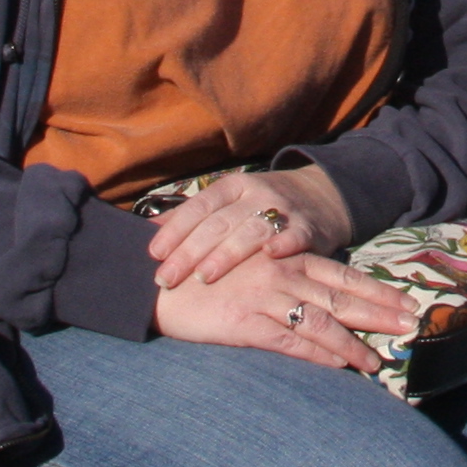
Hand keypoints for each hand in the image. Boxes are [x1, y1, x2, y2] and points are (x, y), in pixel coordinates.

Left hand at [148, 165, 350, 291]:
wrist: (320, 197)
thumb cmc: (261, 207)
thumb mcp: (228, 204)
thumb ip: (192, 218)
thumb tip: (146, 230)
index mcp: (231, 187)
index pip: (197, 208)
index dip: (174, 230)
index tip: (153, 254)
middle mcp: (254, 193)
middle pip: (217, 223)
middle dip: (189, 252)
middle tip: (166, 278)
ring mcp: (282, 208)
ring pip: (249, 230)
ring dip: (226, 253)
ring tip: (204, 277)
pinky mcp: (307, 226)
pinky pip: (293, 235)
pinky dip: (282, 243)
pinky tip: (270, 255)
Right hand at [149, 247, 421, 374]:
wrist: (154, 281)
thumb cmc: (203, 272)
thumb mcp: (249, 264)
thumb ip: (284, 276)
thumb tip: (322, 297)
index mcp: (286, 258)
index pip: (342, 275)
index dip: (377, 290)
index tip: (406, 302)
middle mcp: (281, 273)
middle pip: (342, 297)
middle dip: (380, 312)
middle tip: (412, 325)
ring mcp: (264, 298)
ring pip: (322, 322)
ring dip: (354, 344)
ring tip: (377, 361)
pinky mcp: (245, 322)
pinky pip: (291, 341)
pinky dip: (318, 355)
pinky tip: (338, 367)